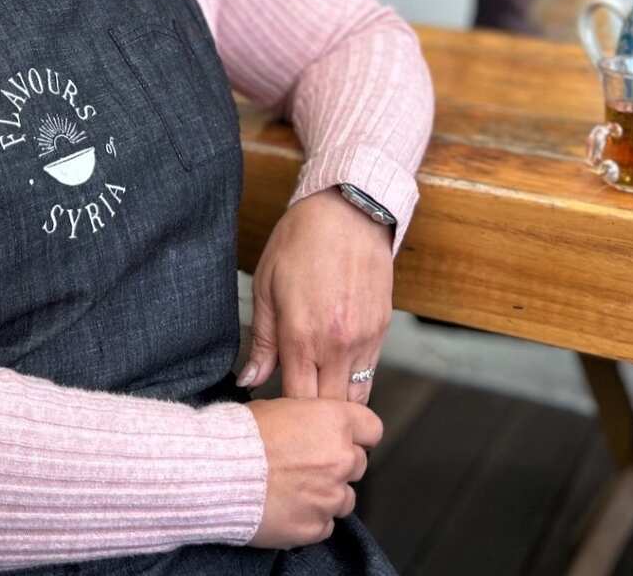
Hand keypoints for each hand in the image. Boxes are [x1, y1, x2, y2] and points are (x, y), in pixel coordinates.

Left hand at [239, 187, 393, 402]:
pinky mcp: (382, 331)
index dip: (286, 416)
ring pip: (355, 398)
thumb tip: (250, 379)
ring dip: (336, 404)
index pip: (296, 402)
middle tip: (296, 417)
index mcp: (301, 336)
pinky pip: (370, 374)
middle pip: (328, 410)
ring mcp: (364, 340)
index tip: (275, 415)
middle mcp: (336, 345)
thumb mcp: (266, 285)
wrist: (348, 212)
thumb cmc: (300, 241)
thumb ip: (262, 340)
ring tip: (317, 399)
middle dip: (312, 419)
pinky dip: (354, 382)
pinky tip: (336, 374)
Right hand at [245, 397, 381, 548]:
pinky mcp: (315, 526)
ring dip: (327, 493)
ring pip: (344, 498)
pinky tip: (288, 505)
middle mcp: (340, 459)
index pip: (372, 428)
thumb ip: (310, 418)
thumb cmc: (244, 434)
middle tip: (310, 462)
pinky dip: (310, 517)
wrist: (219, 470)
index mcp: (334, 422)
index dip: (358, 433)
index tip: (347, 437)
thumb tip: (314, 424)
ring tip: (296, 487)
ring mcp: (330, 496)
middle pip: (358, 463)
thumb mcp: (280, 405)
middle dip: (339, 463)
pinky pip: (324, 524)